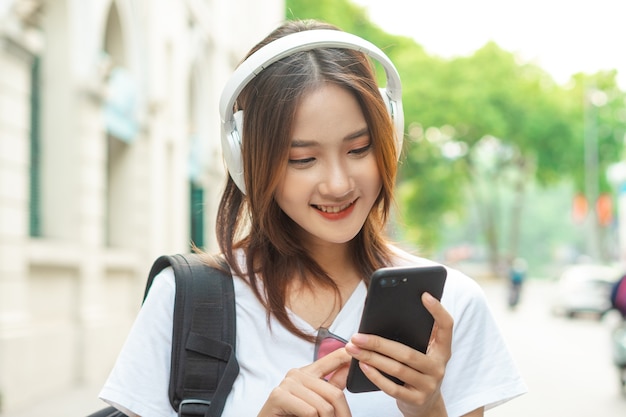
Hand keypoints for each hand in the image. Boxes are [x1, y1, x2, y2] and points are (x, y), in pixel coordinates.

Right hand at [257, 348, 352, 416]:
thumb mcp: (318, 401)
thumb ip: (333, 384)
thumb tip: (349, 366)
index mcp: (307, 372)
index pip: (334, 358)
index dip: (348, 356)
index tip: (363, 353)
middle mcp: (297, 374)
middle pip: (334, 392)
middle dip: (341, 415)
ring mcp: (287, 383)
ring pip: (323, 406)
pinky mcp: (278, 396)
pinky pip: (310, 411)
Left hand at [345, 292, 452, 416]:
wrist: (426, 405)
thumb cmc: (418, 370)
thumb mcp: (423, 352)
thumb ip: (414, 334)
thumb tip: (386, 312)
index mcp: (442, 350)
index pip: (446, 326)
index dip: (438, 310)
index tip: (424, 294)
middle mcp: (438, 367)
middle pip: (407, 353)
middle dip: (378, 343)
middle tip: (357, 335)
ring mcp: (428, 385)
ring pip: (397, 369)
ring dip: (371, 358)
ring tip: (353, 349)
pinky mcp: (416, 400)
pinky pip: (392, 388)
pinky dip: (375, 376)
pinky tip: (362, 366)